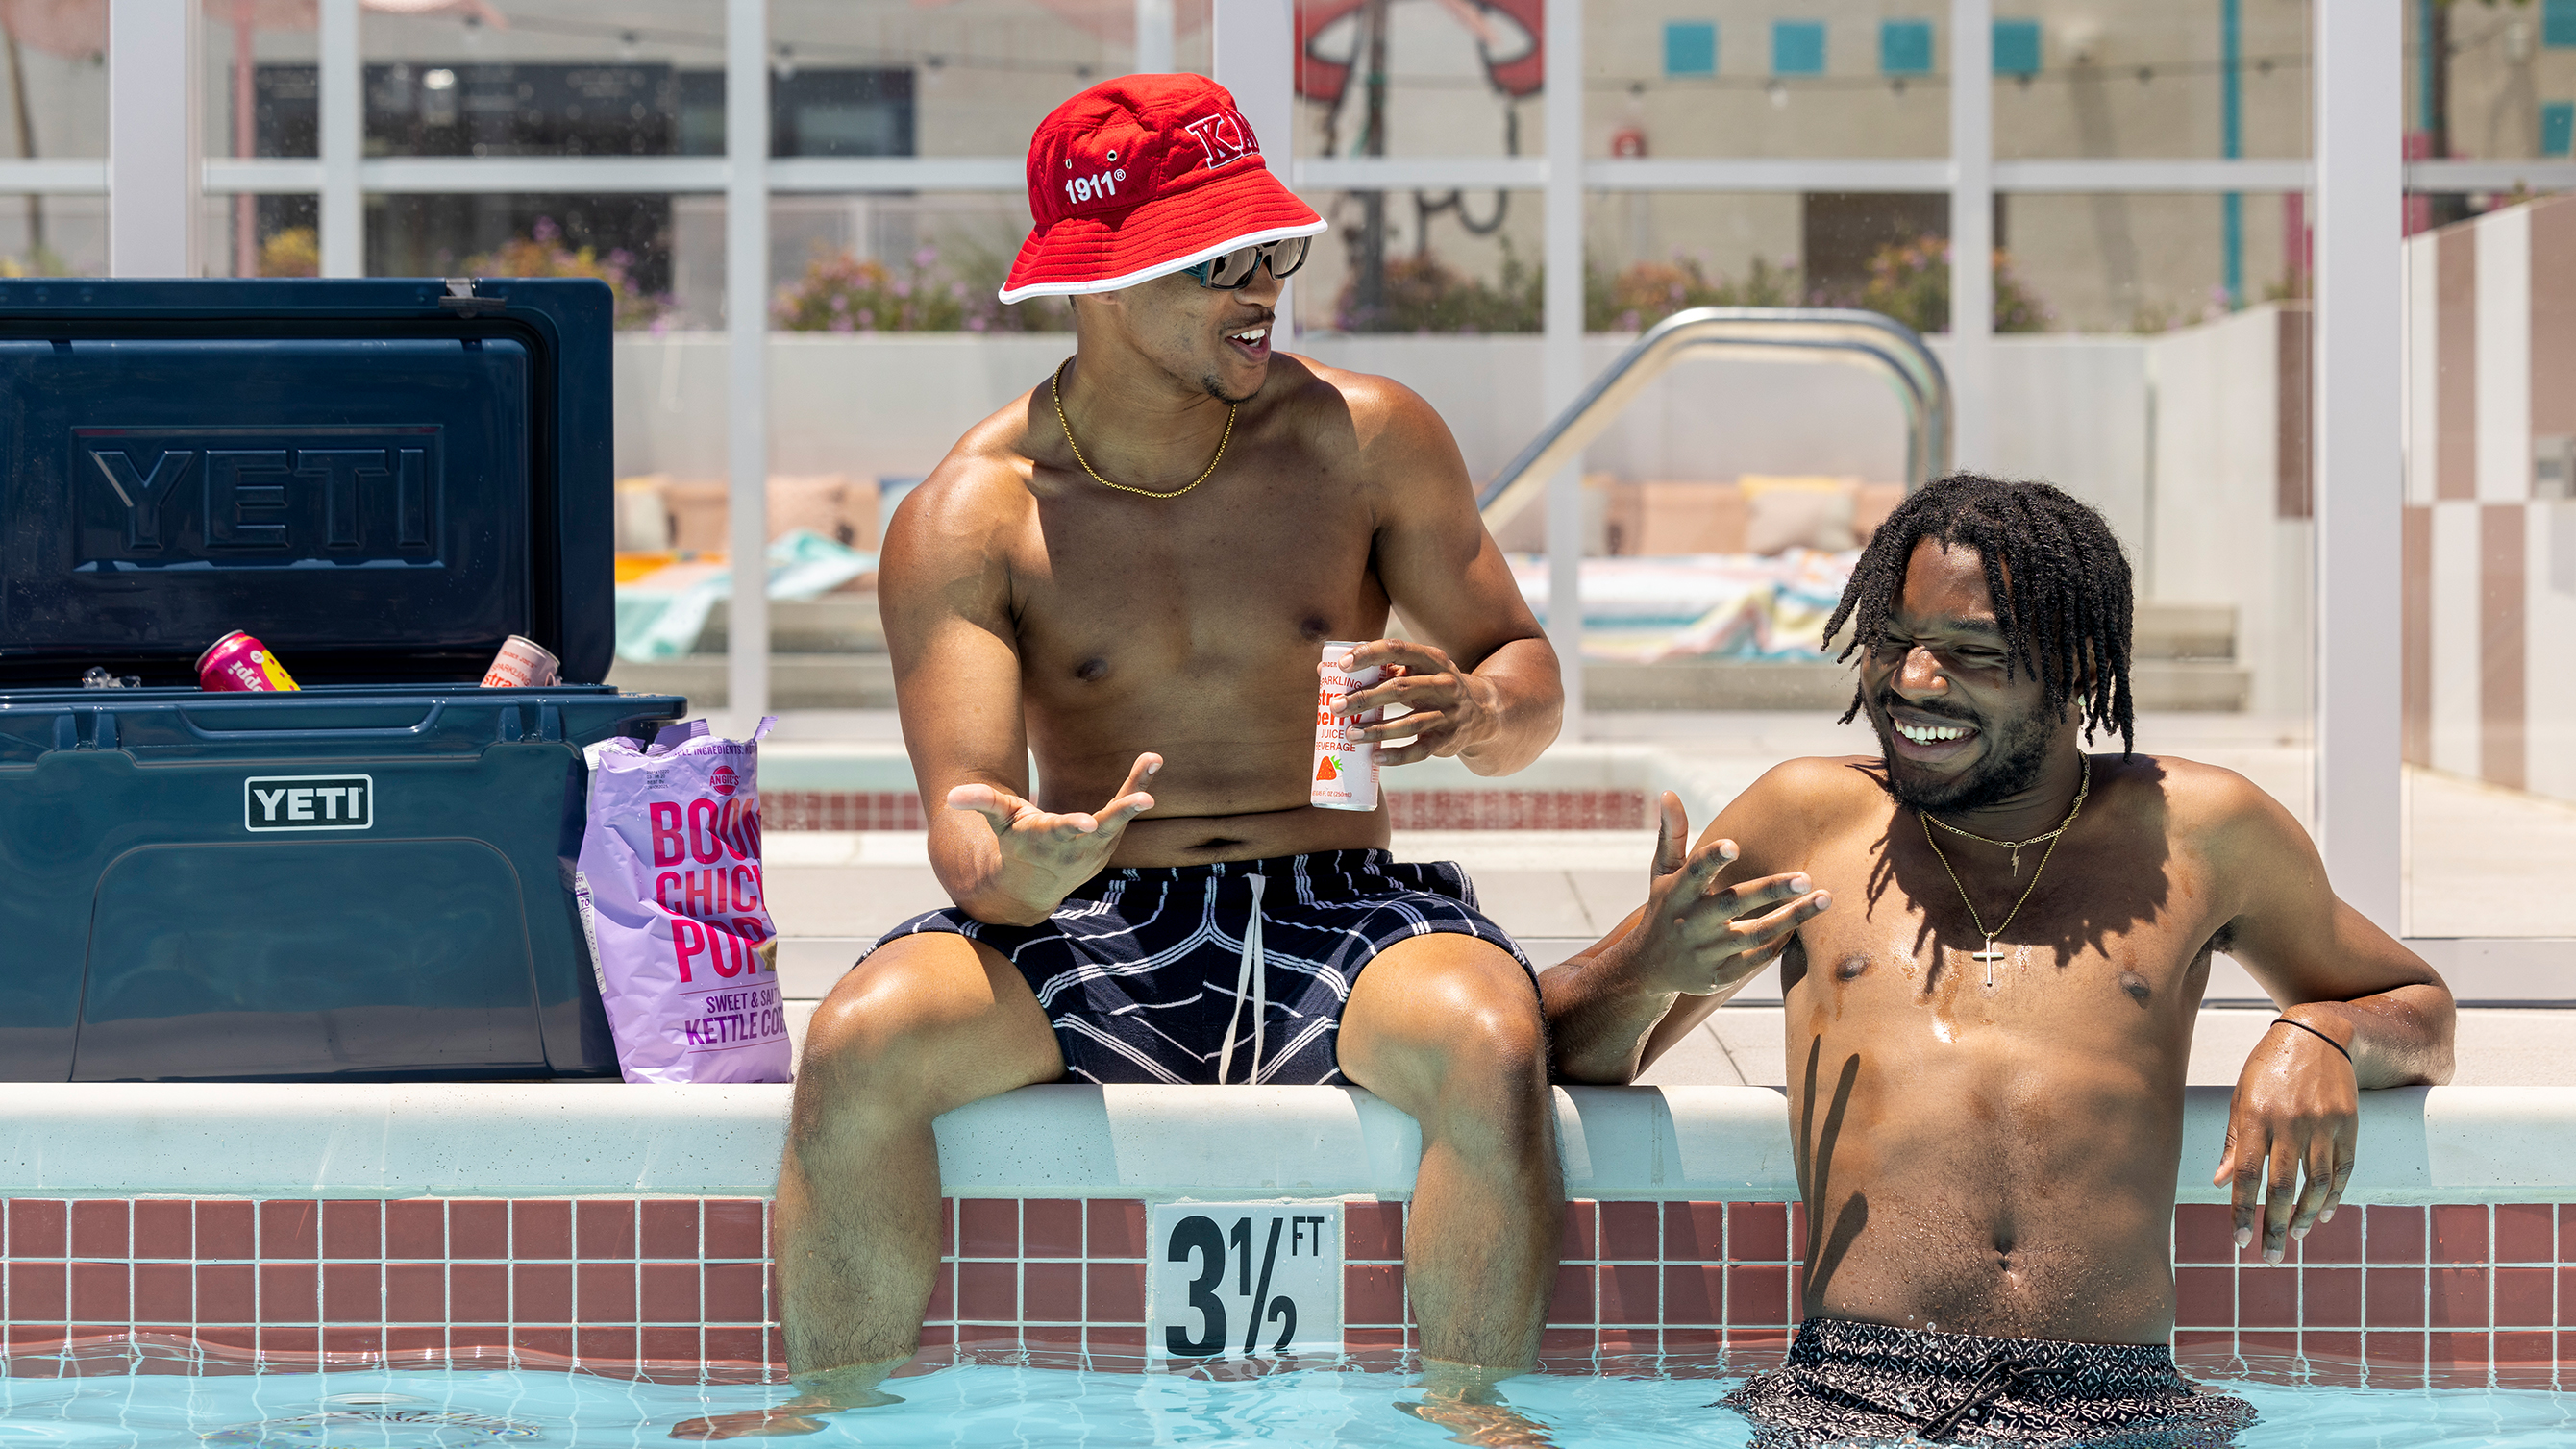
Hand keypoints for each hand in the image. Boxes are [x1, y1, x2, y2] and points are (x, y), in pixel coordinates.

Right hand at [947, 752, 1158, 924]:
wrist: (1033, 887)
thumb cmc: (1014, 845)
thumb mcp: (999, 824)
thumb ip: (982, 803)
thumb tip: (951, 795)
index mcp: (1045, 839)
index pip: (1059, 832)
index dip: (1072, 826)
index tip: (1088, 822)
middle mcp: (1075, 845)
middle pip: (1102, 827)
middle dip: (1121, 814)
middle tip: (1145, 800)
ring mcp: (1096, 845)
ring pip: (1119, 816)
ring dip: (1137, 791)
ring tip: (1153, 761)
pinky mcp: (1108, 838)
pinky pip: (1125, 809)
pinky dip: (1138, 785)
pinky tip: (1153, 761)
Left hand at [1330, 640, 1505, 766]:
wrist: (1481, 712)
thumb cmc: (1432, 687)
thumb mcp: (1417, 671)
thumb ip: (1379, 669)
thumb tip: (1324, 671)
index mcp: (1432, 659)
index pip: (1399, 649)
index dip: (1370, 654)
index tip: (1343, 665)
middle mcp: (1444, 684)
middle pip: (1400, 689)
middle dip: (1364, 698)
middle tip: (1335, 706)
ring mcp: (1448, 713)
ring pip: (1409, 723)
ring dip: (1376, 730)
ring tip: (1349, 734)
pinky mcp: (1448, 740)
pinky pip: (1420, 750)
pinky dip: (1397, 756)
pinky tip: (1375, 758)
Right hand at [1623, 792, 1829, 996]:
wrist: (1648, 967)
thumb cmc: (1664, 907)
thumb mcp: (1662, 872)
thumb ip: (1672, 833)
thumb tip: (1668, 792)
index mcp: (1677, 893)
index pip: (1694, 872)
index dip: (1712, 858)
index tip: (1734, 845)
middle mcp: (1691, 922)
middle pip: (1735, 903)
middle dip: (1771, 890)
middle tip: (1806, 877)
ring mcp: (1707, 951)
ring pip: (1756, 934)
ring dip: (1792, 917)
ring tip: (1824, 898)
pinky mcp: (1720, 975)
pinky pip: (1757, 959)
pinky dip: (1779, 944)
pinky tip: (1801, 927)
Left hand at [2214, 1015, 2358, 1263]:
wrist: (2317, 1034)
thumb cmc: (2269, 1067)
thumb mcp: (2242, 1096)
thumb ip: (2235, 1141)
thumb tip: (2222, 1182)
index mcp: (2257, 1116)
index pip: (2248, 1175)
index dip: (2242, 1211)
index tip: (2239, 1240)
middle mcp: (2291, 1123)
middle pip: (2282, 1188)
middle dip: (2272, 1227)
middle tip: (2268, 1257)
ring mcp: (2324, 1125)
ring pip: (2316, 1185)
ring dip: (2303, 1217)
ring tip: (2292, 1237)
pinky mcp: (2349, 1125)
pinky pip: (2343, 1171)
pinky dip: (2333, 1198)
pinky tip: (2321, 1215)